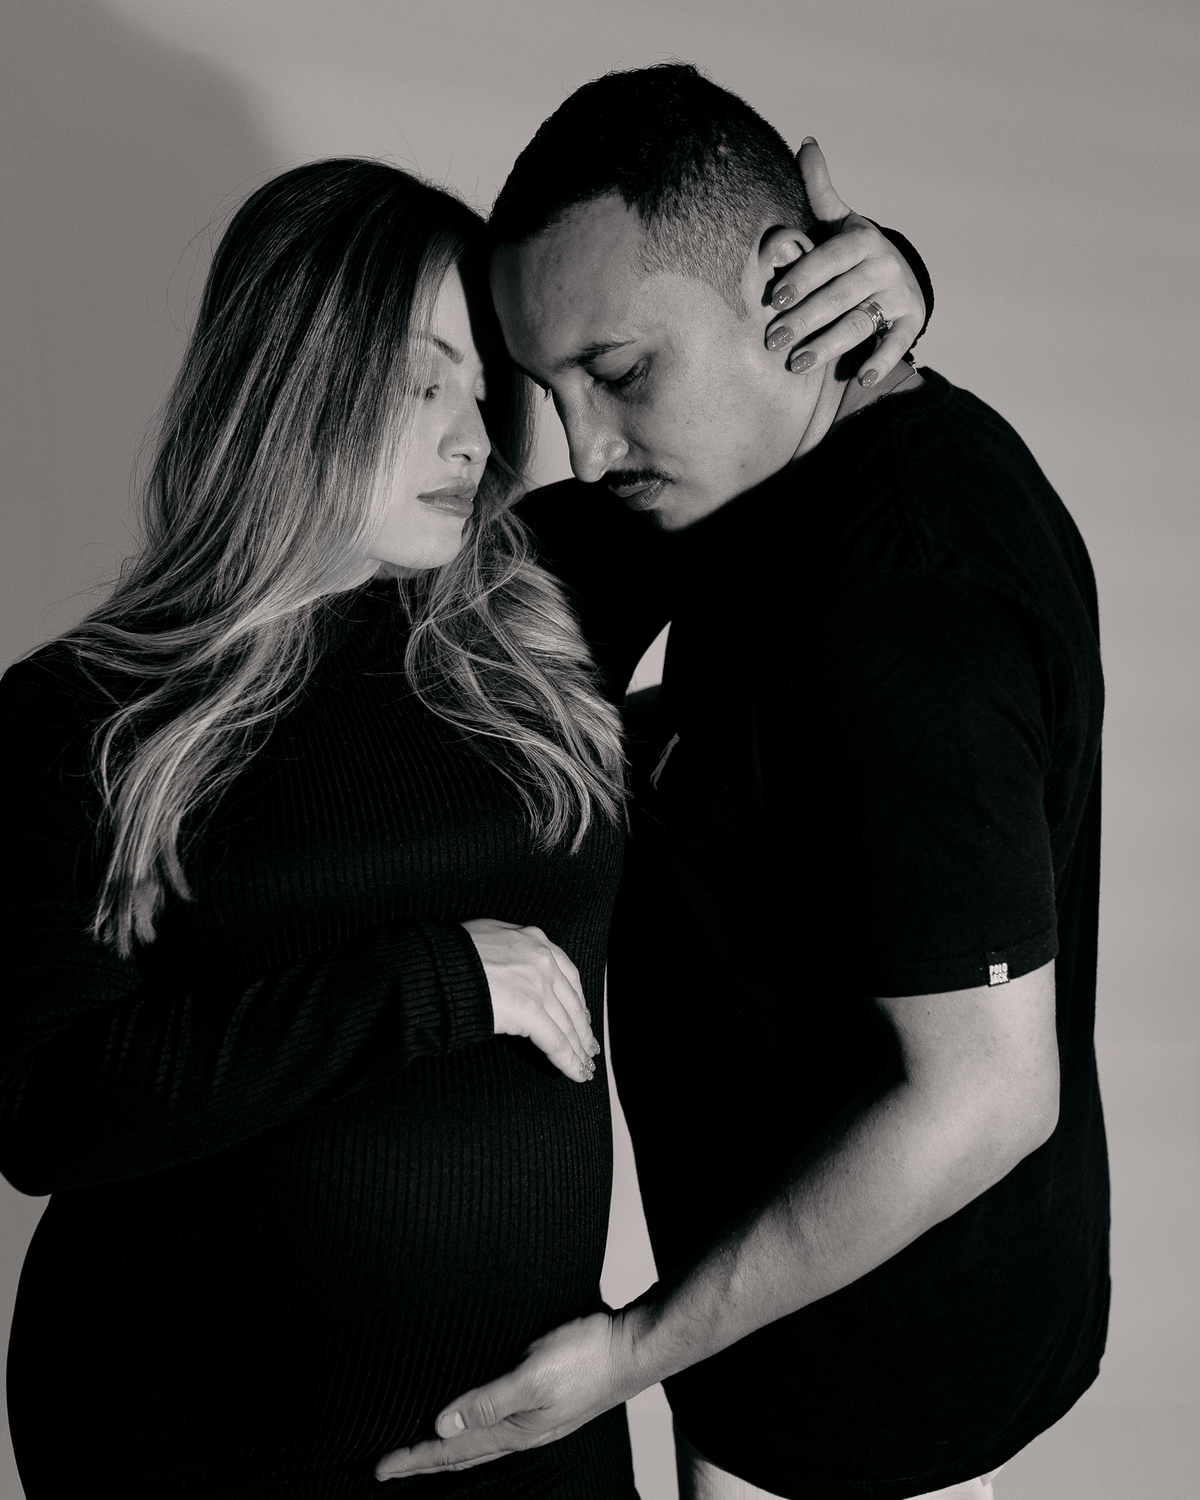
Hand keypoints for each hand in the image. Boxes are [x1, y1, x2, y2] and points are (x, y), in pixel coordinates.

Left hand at [374, 1311, 636, 1479]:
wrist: (632, 1346)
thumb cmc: (587, 1357)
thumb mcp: (532, 1377)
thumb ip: (488, 1402)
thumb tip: (441, 1426)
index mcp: (513, 1430)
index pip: (450, 1451)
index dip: (413, 1458)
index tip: (379, 1467)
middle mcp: (520, 1430)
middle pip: (460, 1455)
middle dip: (421, 1460)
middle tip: (387, 1467)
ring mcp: (534, 1418)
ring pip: (477, 1443)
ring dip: (445, 1449)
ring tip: (420, 1450)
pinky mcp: (544, 1400)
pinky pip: (495, 1425)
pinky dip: (472, 1431)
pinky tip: (471, 1420)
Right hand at [461, 917, 598, 1082]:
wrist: (435, 966)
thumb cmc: (450, 955)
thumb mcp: (487, 937)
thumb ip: (509, 951)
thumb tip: (510, 968)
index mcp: (533, 939)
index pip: (567, 974)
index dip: (577, 1001)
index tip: (582, 1017)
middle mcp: (542, 959)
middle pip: (572, 1001)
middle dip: (582, 1028)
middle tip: (589, 1047)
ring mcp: (538, 984)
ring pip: (567, 1024)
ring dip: (578, 1049)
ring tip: (584, 1065)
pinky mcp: (529, 1010)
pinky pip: (555, 1042)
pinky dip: (568, 1061)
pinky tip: (575, 1073)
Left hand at [764, 138, 925, 387]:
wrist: (897, 274)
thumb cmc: (852, 251)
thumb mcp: (838, 220)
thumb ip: (818, 189)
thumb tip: (805, 142)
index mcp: (863, 239)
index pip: (830, 260)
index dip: (803, 278)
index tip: (775, 299)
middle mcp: (884, 266)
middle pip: (839, 297)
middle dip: (804, 320)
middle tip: (772, 340)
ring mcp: (898, 295)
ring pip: (858, 323)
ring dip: (828, 346)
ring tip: (796, 364)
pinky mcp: (910, 321)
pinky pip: (894, 343)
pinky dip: (880, 361)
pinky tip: (859, 378)